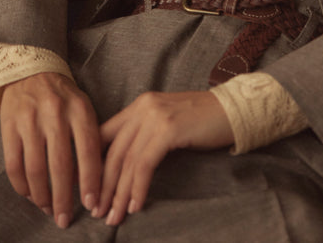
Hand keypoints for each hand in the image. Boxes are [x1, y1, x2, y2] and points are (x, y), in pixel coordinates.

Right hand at [0, 72, 101, 228]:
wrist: (33, 71)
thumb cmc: (64, 96)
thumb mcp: (84, 107)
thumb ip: (90, 136)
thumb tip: (97, 177)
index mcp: (80, 109)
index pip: (88, 150)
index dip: (90, 180)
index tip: (92, 203)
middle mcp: (56, 114)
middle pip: (60, 164)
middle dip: (64, 197)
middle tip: (65, 218)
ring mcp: (30, 120)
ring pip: (35, 168)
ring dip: (42, 195)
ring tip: (48, 209)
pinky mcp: (10, 127)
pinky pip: (14, 164)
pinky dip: (22, 185)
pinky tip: (31, 195)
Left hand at [95, 90, 232, 225]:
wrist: (233, 111)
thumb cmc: (203, 122)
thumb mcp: (167, 123)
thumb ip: (144, 136)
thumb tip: (120, 169)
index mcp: (140, 104)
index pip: (105, 136)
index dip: (93, 167)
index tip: (89, 193)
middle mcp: (144, 107)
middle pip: (114, 152)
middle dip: (103, 186)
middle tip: (98, 212)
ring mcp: (156, 116)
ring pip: (128, 161)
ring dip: (119, 193)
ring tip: (114, 216)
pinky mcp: (169, 129)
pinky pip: (145, 164)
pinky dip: (138, 188)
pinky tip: (136, 205)